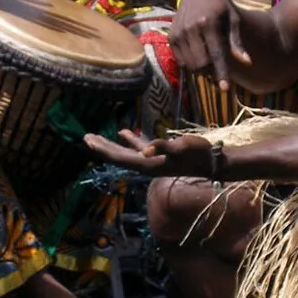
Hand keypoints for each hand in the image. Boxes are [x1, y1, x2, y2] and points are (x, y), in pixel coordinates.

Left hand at [83, 128, 217, 177]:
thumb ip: (163, 148)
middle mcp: (146, 164)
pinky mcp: (160, 154)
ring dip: (112, 145)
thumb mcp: (180, 149)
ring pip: (127, 153)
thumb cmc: (196, 154)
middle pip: (119, 156)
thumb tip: (145, 150)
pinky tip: (124, 133)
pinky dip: (129, 141)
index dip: (104, 149)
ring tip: (97, 138)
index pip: (120, 157)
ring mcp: (152, 160)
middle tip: (86, 138)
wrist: (211, 162)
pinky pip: (139, 147)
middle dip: (102, 147)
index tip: (88, 141)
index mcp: (147, 163)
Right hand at [170, 0, 248, 90]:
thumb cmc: (220, 7)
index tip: (225, 89)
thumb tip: (247, 62)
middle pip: (201, 64)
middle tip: (220, 73)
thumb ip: (237, 42)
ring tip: (210, 64)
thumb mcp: (233, 19)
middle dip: (211, 73)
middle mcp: (191, 29)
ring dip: (202, 71)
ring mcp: (178, 33)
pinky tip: (199, 56)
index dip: (221, 73)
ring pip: (190, 65)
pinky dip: (191, 64)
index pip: (215, 54)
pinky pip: (181, 61)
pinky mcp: (172, 37)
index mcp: (208, 23)